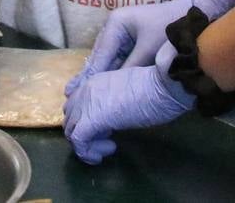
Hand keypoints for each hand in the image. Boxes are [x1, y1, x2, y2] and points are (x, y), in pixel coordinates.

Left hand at [63, 41, 192, 164]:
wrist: (163, 85)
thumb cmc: (156, 89)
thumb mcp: (129, 94)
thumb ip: (114, 103)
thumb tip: (112, 117)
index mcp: (96, 82)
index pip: (76, 104)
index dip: (87, 120)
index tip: (108, 129)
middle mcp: (86, 90)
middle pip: (71, 117)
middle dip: (85, 133)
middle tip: (108, 138)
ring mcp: (86, 104)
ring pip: (71, 130)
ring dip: (87, 144)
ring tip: (109, 146)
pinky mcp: (91, 119)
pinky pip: (78, 141)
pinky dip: (87, 152)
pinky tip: (105, 152)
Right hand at [68, 0, 234, 93]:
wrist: (190, 13)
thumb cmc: (170, 30)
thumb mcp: (149, 51)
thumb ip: (131, 69)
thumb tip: (116, 89)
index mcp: (116, 24)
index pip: (100, 54)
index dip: (90, 75)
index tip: (77, 92)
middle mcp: (113, 27)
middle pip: (98, 56)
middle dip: (88, 76)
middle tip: (71, 95)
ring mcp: (120, 32)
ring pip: (105, 58)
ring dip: (97, 75)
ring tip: (80, 93)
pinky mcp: (128, 39)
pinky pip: (115, 58)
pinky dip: (109, 71)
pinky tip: (100, 85)